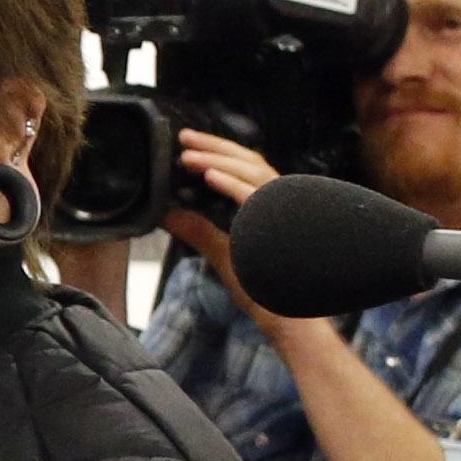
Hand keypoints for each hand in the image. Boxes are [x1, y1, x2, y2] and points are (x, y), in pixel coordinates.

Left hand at [167, 130, 328, 349]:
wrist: (293, 322)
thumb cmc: (267, 291)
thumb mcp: (224, 255)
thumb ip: (200, 232)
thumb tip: (168, 216)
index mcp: (270, 206)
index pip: (246, 167)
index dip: (219, 152)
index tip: (189, 144)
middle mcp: (281, 203)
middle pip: (250, 161)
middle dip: (215, 146)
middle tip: (184, 137)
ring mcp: (284, 213)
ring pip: (253, 172)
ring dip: (218, 160)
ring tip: (187, 156)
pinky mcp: (281, 227)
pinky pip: (255, 198)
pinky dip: (231, 184)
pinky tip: (208, 176)